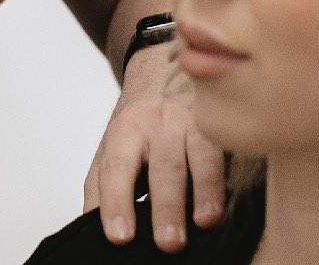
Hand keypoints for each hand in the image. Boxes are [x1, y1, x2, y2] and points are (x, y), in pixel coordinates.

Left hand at [84, 45, 224, 252]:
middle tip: (166, 243)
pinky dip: (227, 178)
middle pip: (161, 165)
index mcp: (125, 132)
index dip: (117, 201)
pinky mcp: (218, 126)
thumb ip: (101, 186)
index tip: (119, 236)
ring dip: (203, 192)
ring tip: (203, 224)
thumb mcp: (113, 149)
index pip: (117, 168)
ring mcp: (191, 122)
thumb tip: (88, 228)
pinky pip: (225, 151)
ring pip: (197, 156)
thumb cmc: (140, 128)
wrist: (165, 76)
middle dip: (165, 205)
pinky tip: (230, 202)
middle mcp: (157, 123)